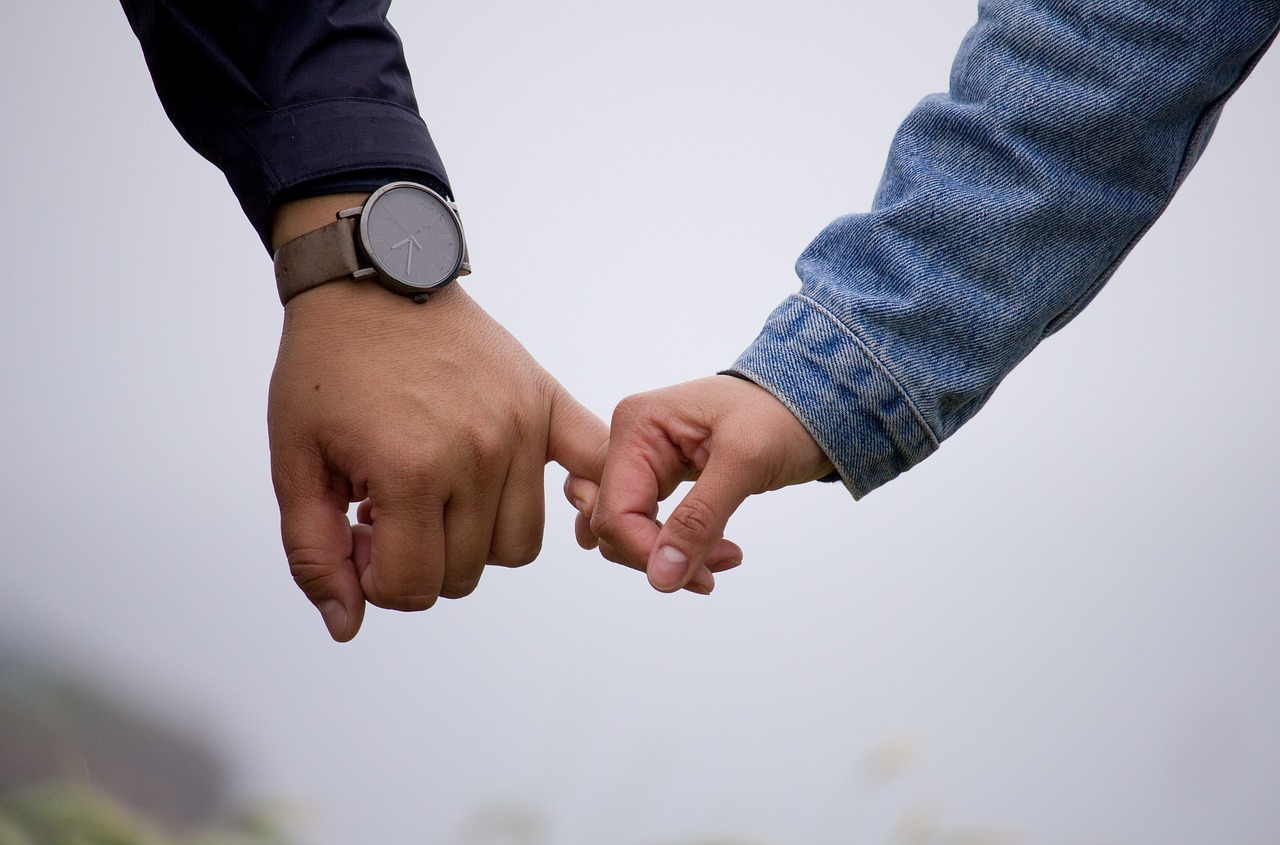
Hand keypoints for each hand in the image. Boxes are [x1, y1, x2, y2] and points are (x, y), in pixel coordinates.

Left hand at [268, 274, 606, 641]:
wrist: (370, 281)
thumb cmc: (326, 369)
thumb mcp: (295, 462)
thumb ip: (315, 554)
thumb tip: (349, 625)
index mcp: (412, 472)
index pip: (414, 588)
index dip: (376, 579)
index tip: (360, 535)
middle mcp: (478, 454)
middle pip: (466, 574)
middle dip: (421, 560)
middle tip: (391, 511)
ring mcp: (520, 427)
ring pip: (518, 545)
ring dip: (476, 540)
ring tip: (438, 495)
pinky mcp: (545, 400)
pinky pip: (589, 466)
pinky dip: (582, 493)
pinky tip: (528, 491)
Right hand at [567, 375, 834, 592]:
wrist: (810, 406)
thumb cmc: (781, 416)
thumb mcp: (745, 462)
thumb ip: (698, 519)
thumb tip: (661, 576)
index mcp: (636, 424)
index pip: (615, 512)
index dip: (649, 553)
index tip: (703, 576)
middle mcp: (630, 441)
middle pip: (614, 526)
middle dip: (664, 556)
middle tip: (720, 565)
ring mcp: (642, 461)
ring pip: (628, 532)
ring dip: (671, 556)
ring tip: (725, 555)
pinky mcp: (659, 479)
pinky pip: (648, 527)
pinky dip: (676, 547)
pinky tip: (712, 549)